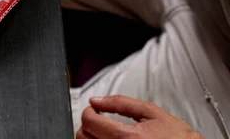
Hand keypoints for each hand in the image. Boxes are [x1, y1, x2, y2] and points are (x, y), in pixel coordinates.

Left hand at [76, 95, 203, 138]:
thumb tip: (97, 100)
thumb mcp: (151, 112)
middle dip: (89, 125)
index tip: (94, 110)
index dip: (89, 112)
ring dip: (91, 137)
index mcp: (128, 137)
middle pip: (83, 136)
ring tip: (104, 132)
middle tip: (99, 120)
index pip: (90, 122)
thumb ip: (120, 103)